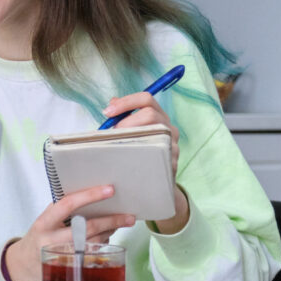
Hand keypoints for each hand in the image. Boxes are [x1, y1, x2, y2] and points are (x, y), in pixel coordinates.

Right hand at [3, 185, 135, 280]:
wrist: (25, 264)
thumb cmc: (40, 237)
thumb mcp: (45, 221)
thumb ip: (63, 210)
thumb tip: (93, 196)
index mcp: (44, 223)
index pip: (67, 204)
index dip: (89, 196)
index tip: (109, 189)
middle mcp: (52, 241)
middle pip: (88, 228)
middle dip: (111, 221)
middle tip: (128, 216)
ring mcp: (63, 256)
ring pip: (94, 242)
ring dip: (110, 231)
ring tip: (121, 222)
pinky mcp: (72, 268)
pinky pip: (94, 253)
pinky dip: (103, 242)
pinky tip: (107, 236)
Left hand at [102, 91, 189, 232]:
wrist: (158, 182)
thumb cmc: (141, 153)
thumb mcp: (134, 133)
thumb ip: (124, 117)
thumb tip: (112, 102)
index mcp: (159, 116)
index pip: (146, 99)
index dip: (126, 102)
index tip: (107, 112)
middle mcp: (169, 128)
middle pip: (150, 114)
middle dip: (126, 122)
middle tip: (112, 133)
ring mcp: (173, 145)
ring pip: (153, 133)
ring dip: (130, 137)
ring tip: (117, 146)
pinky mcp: (172, 162)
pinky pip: (155, 155)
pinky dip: (136, 155)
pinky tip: (125, 160)